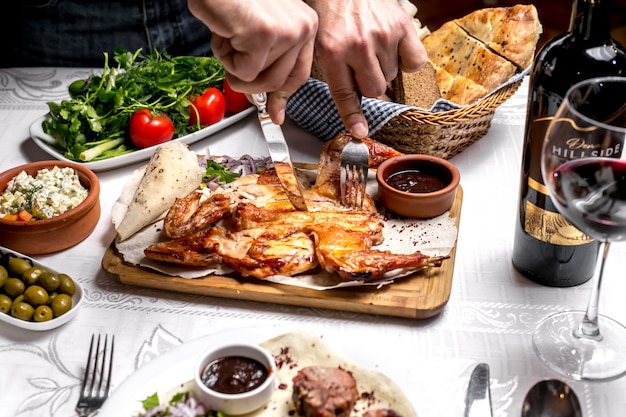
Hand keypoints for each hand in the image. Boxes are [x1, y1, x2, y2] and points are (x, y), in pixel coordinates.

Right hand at [188, 0, 317, 123]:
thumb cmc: (231, 0)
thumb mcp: (260, 31)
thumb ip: (269, 63)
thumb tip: (268, 104)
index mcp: (306, 24)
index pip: (300, 73)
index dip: (283, 95)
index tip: (276, 114)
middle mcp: (303, 27)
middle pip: (279, 82)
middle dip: (251, 83)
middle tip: (233, 64)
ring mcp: (287, 31)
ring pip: (261, 81)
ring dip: (236, 69)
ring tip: (228, 39)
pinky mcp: (265, 36)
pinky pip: (244, 72)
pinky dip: (226, 58)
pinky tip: (224, 32)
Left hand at [306, 0, 426, 137]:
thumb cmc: (333, 13)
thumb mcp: (319, 45)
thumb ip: (331, 75)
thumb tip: (348, 117)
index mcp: (333, 51)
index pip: (345, 94)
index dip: (353, 116)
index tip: (361, 131)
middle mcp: (358, 45)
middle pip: (374, 89)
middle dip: (368, 82)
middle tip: (362, 64)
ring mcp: (382, 36)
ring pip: (391, 76)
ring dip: (384, 67)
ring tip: (373, 47)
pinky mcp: (402, 27)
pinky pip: (414, 63)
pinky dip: (407, 60)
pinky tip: (395, 48)